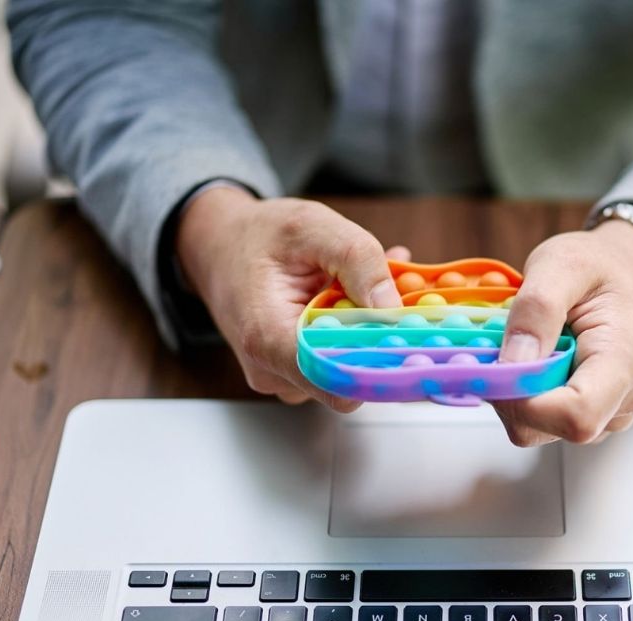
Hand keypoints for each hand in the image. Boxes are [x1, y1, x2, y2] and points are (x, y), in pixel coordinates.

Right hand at [175, 187, 407, 409]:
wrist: (219, 245)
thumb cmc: (258, 236)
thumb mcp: (312, 227)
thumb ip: (357, 260)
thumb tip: (393, 307)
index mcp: (268, 338)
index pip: (335, 381)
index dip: (380, 363)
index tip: (413, 339)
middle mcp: (273, 371)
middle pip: (349, 377)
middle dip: (382, 338)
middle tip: (408, 294)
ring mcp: (285, 376)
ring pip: (349, 367)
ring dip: (373, 330)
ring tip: (380, 285)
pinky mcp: (297, 373)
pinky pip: (339, 360)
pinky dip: (358, 331)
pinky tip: (363, 298)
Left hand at [495, 220, 632, 444]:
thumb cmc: (605, 266)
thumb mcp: (564, 264)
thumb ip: (537, 309)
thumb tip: (511, 363)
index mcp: (625, 360)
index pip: (576, 416)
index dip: (526, 403)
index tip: (495, 368)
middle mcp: (624, 398)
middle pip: (553, 428)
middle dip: (512, 394)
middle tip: (499, 348)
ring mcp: (611, 412)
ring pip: (544, 428)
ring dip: (518, 393)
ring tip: (524, 347)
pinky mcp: (595, 414)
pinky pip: (547, 421)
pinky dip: (527, 395)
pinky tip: (534, 360)